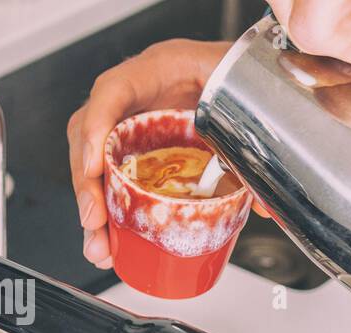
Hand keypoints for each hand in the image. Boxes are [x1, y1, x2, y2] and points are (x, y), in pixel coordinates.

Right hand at [69, 39, 244, 269]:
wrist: (246, 75)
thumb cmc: (239, 73)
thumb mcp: (244, 91)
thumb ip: (251, 136)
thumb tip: (263, 202)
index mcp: (160, 68)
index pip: (114, 89)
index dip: (96, 127)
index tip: (94, 166)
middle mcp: (136, 97)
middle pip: (90, 134)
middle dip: (87, 183)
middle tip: (94, 219)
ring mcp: (130, 123)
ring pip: (93, 162)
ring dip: (93, 206)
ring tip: (99, 245)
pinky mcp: (135, 150)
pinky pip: (110, 178)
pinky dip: (108, 212)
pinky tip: (111, 242)